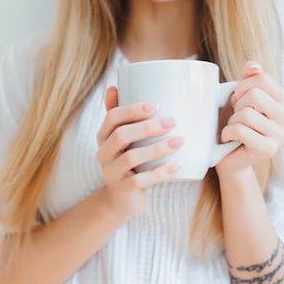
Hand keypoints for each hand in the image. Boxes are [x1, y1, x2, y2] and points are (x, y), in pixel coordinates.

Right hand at [96, 87, 183, 216]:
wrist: (121, 199)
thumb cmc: (127, 161)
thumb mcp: (122, 138)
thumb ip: (120, 114)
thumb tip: (116, 85)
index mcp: (103, 136)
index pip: (112, 117)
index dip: (132, 109)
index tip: (156, 104)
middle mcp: (103, 153)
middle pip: (121, 135)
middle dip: (148, 127)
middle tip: (173, 122)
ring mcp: (111, 172)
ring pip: (131, 158)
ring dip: (157, 148)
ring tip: (180, 142)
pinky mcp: (122, 189)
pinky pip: (140, 181)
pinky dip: (160, 173)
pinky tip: (177, 166)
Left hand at [216, 62, 283, 175]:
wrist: (229, 154)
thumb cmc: (235, 121)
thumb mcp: (241, 95)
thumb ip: (249, 78)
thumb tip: (253, 66)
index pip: (262, 78)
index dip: (242, 86)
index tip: (237, 99)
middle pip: (255, 95)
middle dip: (237, 104)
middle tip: (235, 115)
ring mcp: (280, 135)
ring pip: (246, 114)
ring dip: (231, 121)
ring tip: (233, 128)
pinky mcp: (267, 150)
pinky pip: (240, 131)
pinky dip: (227, 133)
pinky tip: (229, 139)